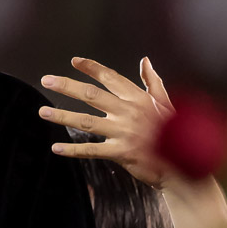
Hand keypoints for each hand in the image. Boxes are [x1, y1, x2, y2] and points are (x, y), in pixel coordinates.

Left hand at [40, 56, 178, 188]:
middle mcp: (129, 112)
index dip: (91, 68)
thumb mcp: (165, 104)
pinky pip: (92, 150)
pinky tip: (56, 147)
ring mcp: (124, 133)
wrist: (184, 166)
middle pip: (91, 96)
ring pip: (86, 122)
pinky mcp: (121, 153)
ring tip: (42, 112)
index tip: (73, 61)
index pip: (110, 78)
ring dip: (62, 116)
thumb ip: (152, 82)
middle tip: (46, 80)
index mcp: (138, 98)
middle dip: (67, 86)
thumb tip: (145, 61)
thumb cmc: (176, 133)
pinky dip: (73, 149)